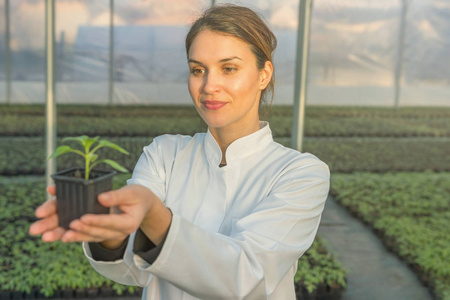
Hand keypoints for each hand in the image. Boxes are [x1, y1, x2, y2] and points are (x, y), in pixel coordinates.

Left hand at [30, 184, 171, 248]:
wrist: (142, 205)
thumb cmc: (137, 196)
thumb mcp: (132, 192)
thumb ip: (117, 195)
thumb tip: (100, 198)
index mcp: (128, 223)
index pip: (110, 222)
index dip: (96, 221)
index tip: (82, 218)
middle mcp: (119, 232)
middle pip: (97, 232)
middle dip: (80, 230)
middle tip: (67, 226)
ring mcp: (110, 234)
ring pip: (89, 237)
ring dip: (73, 236)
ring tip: (58, 236)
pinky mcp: (101, 233)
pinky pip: (86, 235)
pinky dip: (74, 235)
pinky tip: (60, 235)